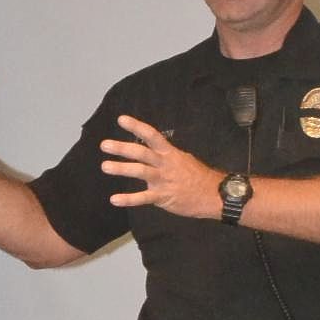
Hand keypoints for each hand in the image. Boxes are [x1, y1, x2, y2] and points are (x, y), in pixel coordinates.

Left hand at [100, 115, 220, 218]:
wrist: (214, 195)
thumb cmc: (199, 177)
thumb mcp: (184, 160)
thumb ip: (167, 156)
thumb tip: (154, 150)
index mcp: (170, 153)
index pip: (152, 136)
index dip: (136, 126)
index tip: (121, 119)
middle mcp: (165, 164)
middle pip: (142, 153)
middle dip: (122, 148)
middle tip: (104, 145)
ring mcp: (163, 180)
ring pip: (140, 172)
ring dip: (121, 169)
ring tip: (105, 166)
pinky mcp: (163, 197)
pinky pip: (143, 198)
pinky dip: (128, 199)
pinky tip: (114, 200)